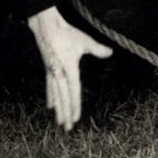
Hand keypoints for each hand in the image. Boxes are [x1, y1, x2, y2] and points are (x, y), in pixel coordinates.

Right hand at [27, 6, 112, 130]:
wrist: (46, 28)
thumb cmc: (66, 34)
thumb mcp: (84, 41)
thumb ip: (97, 49)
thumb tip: (110, 52)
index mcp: (69, 69)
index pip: (74, 92)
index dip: (75, 106)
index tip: (76, 118)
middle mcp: (59, 75)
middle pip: (64, 99)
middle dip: (66, 114)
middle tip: (68, 128)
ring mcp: (52, 73)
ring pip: (56, 96)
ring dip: (59, 110)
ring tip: (60, 122)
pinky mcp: (48, 70)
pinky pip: (49, 88)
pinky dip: (51, 97)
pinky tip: (51, 106)